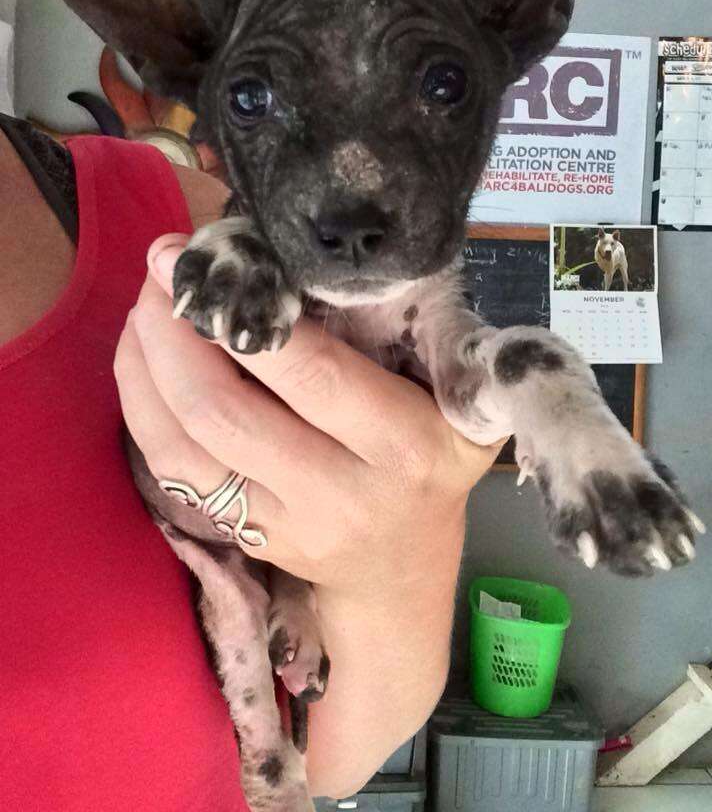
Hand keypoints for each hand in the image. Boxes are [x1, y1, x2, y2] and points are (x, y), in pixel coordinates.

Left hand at [114, 234, 501, 593]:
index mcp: (404, 445)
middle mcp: (340, 494)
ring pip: (182, 446)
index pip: (311, 375)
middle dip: (175, 333)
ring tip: (145, 309)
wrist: (402, 566)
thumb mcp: (456, 397)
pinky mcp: (241, 538)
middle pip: (225, 411)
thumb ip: (411, 337)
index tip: (200, 258)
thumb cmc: (434, 455)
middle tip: (164, 272)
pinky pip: (172, 470)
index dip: (243, 315)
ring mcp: (283, 525)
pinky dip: (143, 407)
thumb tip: (302, 260)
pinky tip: (141, 361)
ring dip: (145, 368)